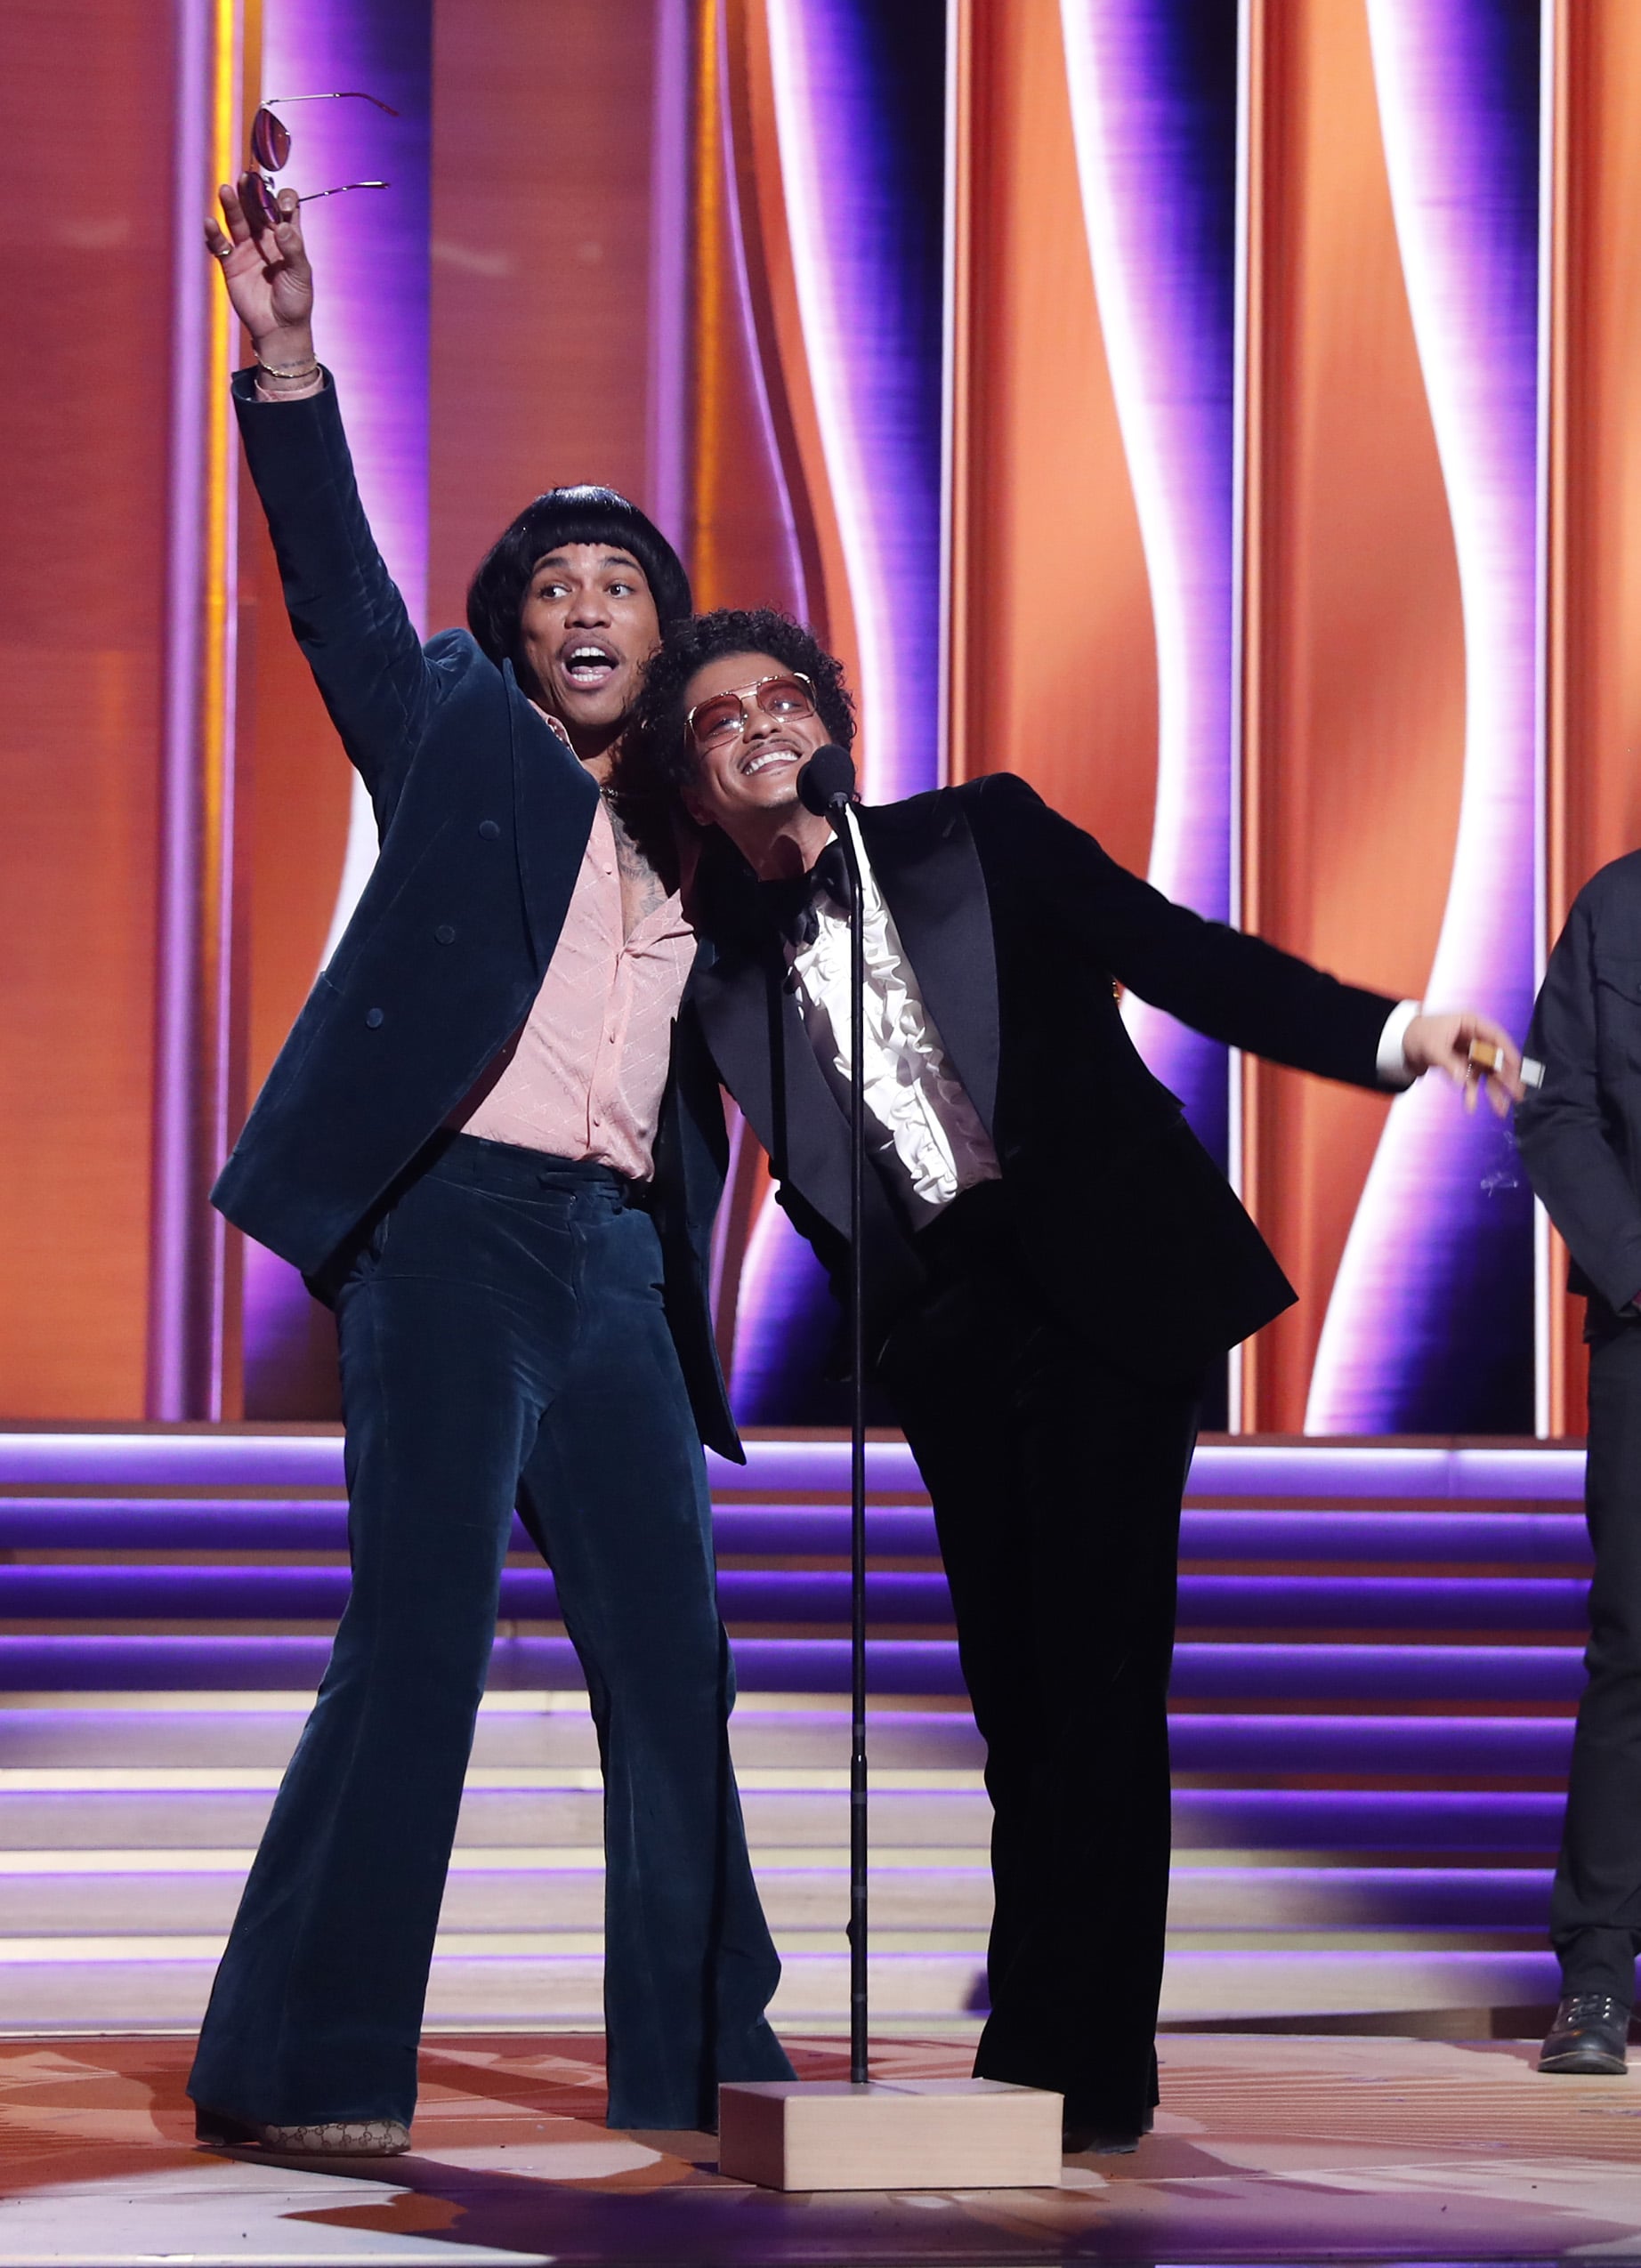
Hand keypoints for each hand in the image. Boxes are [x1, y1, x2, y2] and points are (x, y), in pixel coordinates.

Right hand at [202, 178, 313, 362]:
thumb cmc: (296, 302)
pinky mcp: (230, 262)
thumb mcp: (301, 275)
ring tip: (226, 190)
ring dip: (231, 205)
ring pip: (237, 219)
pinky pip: (219, 244)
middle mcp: (266, 237)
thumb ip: (293, 249)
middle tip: (247, 178)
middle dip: (252, 193)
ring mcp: (247, 248)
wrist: (279, 330)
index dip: (283, 199)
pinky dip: (214, 233)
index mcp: (288, 236)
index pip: (285, 207)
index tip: (282, 204)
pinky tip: (211, 223)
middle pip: (257, 207)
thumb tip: (283, 226)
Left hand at [1402, 1009, 1524, 1115]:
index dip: (1509, 1054)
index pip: (1497, 1038)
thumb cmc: (1417, 1034)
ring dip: (1493, 1091)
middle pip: (1496, 1058)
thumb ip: (1448, 1063)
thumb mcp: (1432, 1047)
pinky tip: (1471, 1106)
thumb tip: (1462, 1081)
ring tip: (1501, 1110)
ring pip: (1487, 1073)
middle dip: (1506, 1079)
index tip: (1518, 1071)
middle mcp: (1475, 1038)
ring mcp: (1470, 1053)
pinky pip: (1471, 1080)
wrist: (1400, 1043)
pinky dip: (1472, 1093)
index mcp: (1471, 1024)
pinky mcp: (1462, 1065)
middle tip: (1517, 1096)